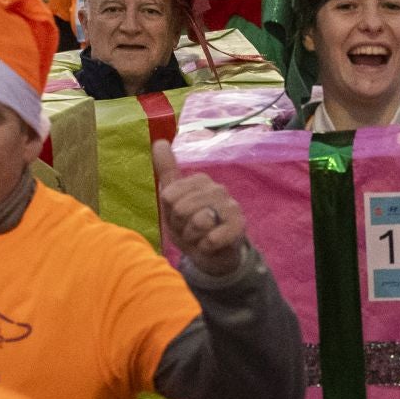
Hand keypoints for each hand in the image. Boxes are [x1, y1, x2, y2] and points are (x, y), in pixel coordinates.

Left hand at [154, 139, 246, 276]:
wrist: (213, 256)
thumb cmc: (190, 226)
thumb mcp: (173, 200)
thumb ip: (166, 171)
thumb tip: (159, 142)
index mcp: (200, 180)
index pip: (168, 196)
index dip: (169, 214)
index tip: (179, 219)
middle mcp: (218, 188)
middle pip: (181, 209)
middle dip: (181, 227)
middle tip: (190, 230)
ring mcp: (231, 206)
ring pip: (198, 222)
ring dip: (193, 238)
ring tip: (200, 237)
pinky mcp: (239, 226)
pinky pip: (211, 238)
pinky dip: (205, 247)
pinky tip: (211, 246)